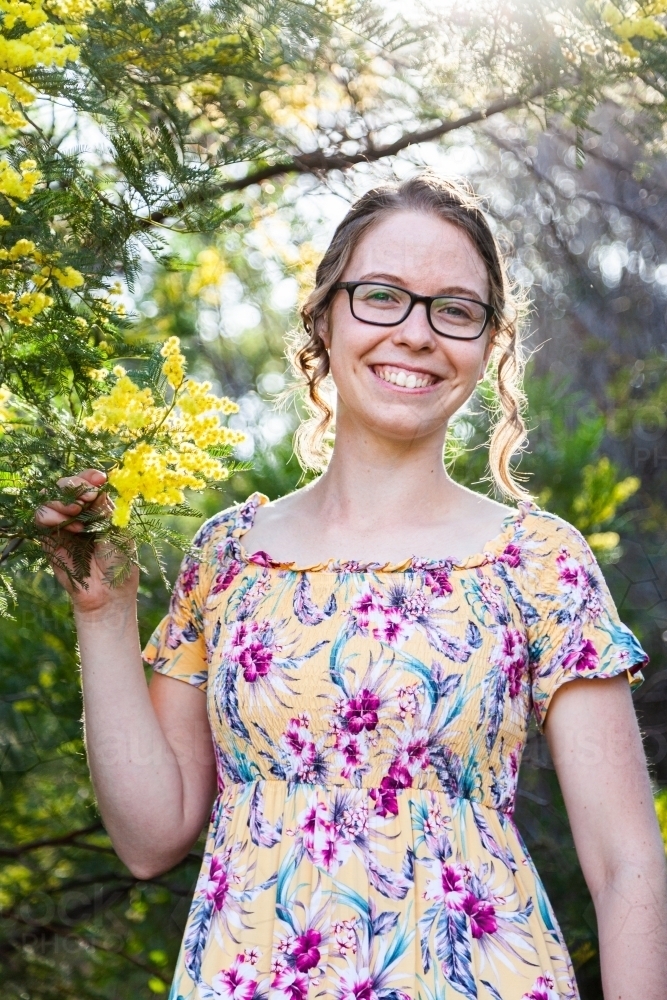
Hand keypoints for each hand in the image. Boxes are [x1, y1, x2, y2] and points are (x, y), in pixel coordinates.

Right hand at [35, 469, 138, 614]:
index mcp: (98, 506)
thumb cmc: (120, 561)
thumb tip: (95, 485)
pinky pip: (41, 517)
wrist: (109, 592)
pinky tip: (71, 527)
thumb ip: (104, 507)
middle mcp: (79, 512)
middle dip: (75, 484)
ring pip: (49, 497)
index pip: (88, 482)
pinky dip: (53, 515)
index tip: (100, 478)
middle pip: (65, 484)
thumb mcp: (118, 529)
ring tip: (78, 512)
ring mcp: (62, 524)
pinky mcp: (49, 537)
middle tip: (88, 495)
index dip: (90, 476)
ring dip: (63, 499)